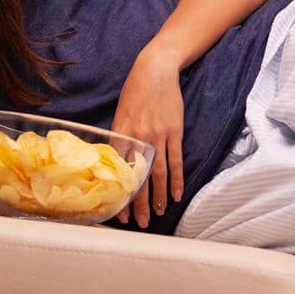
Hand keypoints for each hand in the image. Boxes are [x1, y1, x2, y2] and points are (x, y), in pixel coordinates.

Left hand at [110, 47, 185, 229]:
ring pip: (159, 172)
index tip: (119, 213)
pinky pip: (176, 160)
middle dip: (140, 203)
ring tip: (160, 212)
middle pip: (139, 177)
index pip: (120, 172)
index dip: (121, 194)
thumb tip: (116, 162)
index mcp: (121, 134)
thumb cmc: (134, 92)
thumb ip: (119, 138)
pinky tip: (177, 193)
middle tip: (141, 223)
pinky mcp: (174, 132)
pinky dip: (177, 178)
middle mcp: (138, 138)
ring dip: (159, 195)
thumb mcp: (120, 114)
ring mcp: (158, 135)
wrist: (155, 71)